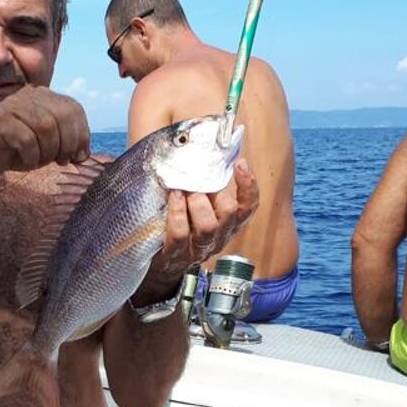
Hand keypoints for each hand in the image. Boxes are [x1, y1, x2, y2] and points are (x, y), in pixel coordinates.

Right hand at [0, 86, 89, 183]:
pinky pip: (27, 140)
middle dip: (68, 144)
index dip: (82, 134)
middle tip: (61, 161)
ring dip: (48, 151)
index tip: (78, 156)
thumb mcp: (46, 145)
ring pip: (46, 128)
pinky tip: (24, 161)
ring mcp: (13, 106)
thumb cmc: (13, 151)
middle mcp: (28, 95)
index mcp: (43, 96)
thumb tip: (84, 154)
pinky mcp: (0, 121)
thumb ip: (66, 141)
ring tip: (39, 161)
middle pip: (63, 116)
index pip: (74, 108)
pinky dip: (31, 157)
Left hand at [140, 159, 258, 297]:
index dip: (249, 186)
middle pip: (229, 214)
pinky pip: (180, 234)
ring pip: (208, 227)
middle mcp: (217, 238)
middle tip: (198, 181)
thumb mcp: (194, 201)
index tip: (240, 163)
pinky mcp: (175, 255)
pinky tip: (173, 197)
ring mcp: (197, 249)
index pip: (248, 207)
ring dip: (196, 203)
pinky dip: (177, 212)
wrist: (157, 260)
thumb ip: (203, 181)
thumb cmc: (178, 221)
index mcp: (227, 224)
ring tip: (183, 190)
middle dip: (215, 192)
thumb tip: (203, 145)